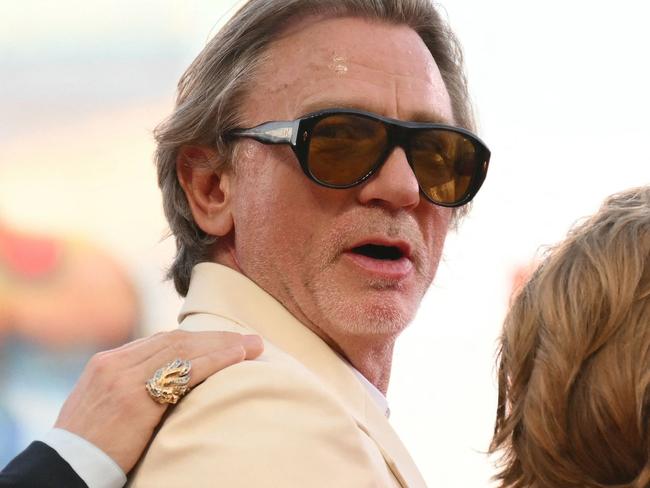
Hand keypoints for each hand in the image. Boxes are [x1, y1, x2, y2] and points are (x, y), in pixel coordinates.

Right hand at [54, 330, 262, 472]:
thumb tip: (167, 385)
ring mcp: (124, 378)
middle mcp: (115, 363)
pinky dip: (215, 360)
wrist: (65, 469)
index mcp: (107, 362)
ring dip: (223, 345)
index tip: (222, 341)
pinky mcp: (136, 398)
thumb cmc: (89, 445)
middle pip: (176, 340)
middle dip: (215, 337)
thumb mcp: (103, 406)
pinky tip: (237, 357)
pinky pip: (185, 372)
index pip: (160, 341)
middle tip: (247, 338)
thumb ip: (130, 386)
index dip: (197, 339)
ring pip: (184, 350)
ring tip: (251, 345)